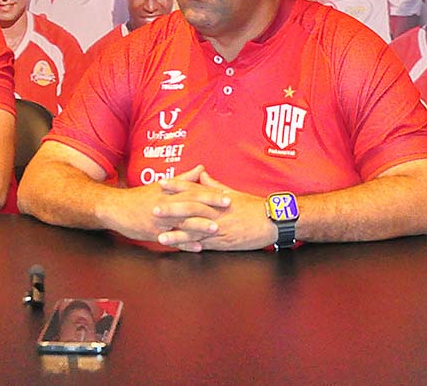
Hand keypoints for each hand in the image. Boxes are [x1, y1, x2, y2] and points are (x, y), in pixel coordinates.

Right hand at [103, 165, 227, 247]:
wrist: (116, 209)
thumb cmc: (140, 197)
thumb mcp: (161, 186)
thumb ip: (183, 179)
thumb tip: (201, 168)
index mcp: (169, 193)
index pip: (193, 191)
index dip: (210, 193)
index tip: (227, 195)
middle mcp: (166, 205)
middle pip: (190, 204)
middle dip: (209, 206)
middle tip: (227, 208)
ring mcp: (160, 220)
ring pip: (182, 222)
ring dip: (199, 226)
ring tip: (215, 229)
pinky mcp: (153, 233)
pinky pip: (172, 239)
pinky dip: (185, 244)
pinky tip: (198, 248)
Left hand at [156, 172, 277, 251]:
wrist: (273, 220)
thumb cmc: (254, 206)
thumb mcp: (233, 192)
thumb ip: (214, 185)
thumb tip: (201, 174)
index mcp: (217, 199)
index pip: (194, 189)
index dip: (177, 186)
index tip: (161, 183)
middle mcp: (216, 212)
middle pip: (190, 209)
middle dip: (171, 210)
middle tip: (153, 210)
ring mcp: (220, 228)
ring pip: (195, 230)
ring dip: (176, 234)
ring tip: (160, 237)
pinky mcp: (225, 242)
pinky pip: (206, 245)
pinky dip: (193, 248)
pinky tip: (180, 251)